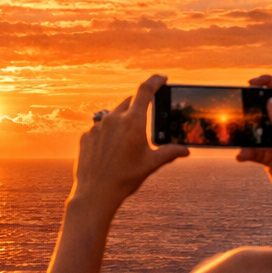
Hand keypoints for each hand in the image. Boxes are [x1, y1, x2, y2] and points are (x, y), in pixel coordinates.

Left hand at [71, 75, 189, 218]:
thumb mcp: (151, 164)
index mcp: (133, 122)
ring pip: (113, 115)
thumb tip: (185, 150)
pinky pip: (99, 128)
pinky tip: (110, 150)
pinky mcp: (86, 136)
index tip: (161, 79)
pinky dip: (107, 133)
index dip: (155, 81)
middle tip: (145, 121)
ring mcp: (97, 126)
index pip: (145, 91)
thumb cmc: (126, 178)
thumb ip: (169, 153)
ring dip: (122, 121)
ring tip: (126, 141)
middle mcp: (113, 119)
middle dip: (139, 107)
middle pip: (129, 103)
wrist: (95, 193)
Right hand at [236, 75, 271, 209]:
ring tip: (238, 138)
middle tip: (239, 105)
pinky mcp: (268, 155)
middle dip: (252, 107)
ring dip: (246, 135)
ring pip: (257, 129)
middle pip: (268, 107)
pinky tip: (242, 157)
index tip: (252, 82)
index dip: (270, 82)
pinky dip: (246, 152)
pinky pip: (252, 148)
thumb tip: (271, 101)